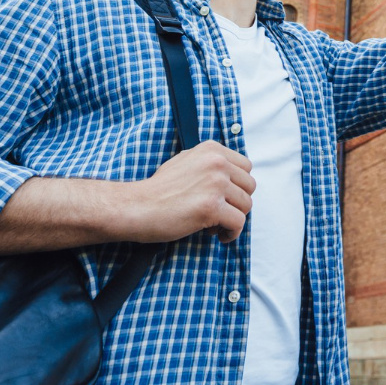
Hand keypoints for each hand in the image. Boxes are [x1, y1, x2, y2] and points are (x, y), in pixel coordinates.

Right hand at [124, 140, 255, 243]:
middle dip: (237, 203)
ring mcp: (215, 184)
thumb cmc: (157, 190)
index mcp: (212, 149)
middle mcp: (216, 162)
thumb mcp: (185, 162)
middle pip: (249, 187)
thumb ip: (209, 164)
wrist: (135, 206)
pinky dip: (231, 233)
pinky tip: (217, 235)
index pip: (246, 167)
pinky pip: (238, 223)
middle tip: (219, 213)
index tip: (224, 197)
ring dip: (233, 218)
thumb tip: (233, 174)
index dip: (237, 186)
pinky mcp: (212, 207)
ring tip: (214, 224)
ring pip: (246, 205)